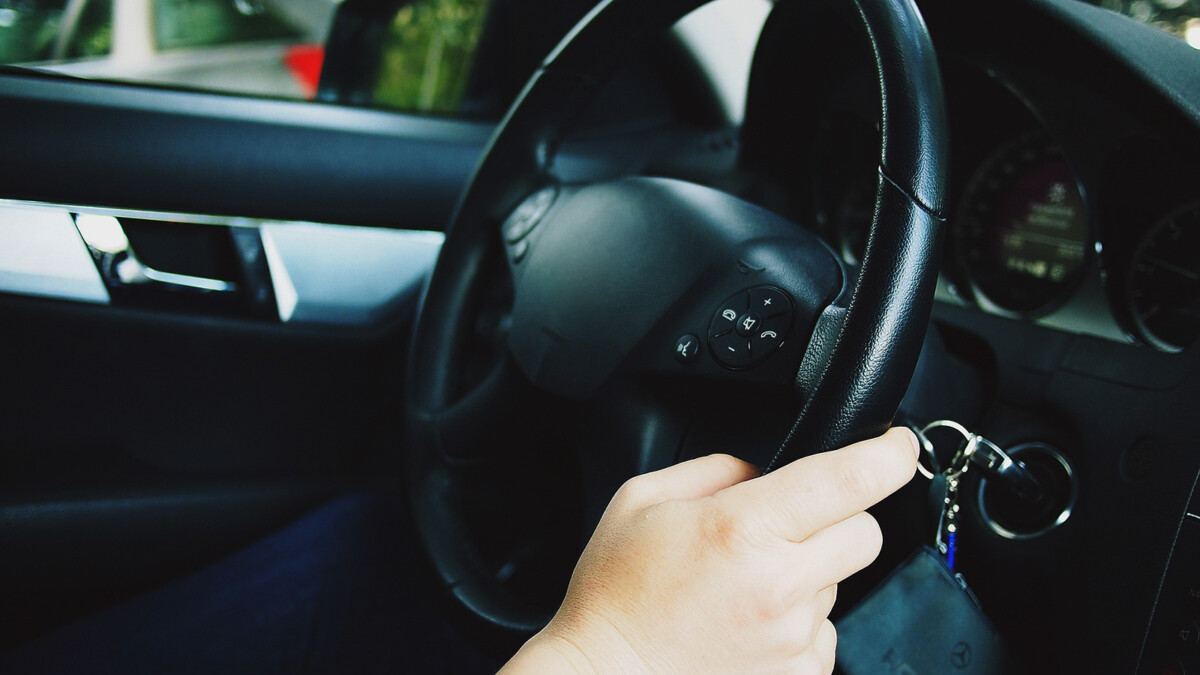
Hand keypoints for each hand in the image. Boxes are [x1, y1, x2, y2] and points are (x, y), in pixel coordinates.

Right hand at [500, 427, 918, 673]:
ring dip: (809, 576)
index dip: (887, 454)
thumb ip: (716, 470)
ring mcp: (793, 639)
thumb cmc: (615, 596)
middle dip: (836, 521)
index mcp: (742, 528)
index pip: (848, 480)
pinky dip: (798, 624)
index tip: (897, 446)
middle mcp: (778, 585)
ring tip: (745, 589)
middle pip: (864, 533)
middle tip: (784, 531)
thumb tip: (763, 470)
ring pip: (841, 583)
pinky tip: (749, 626)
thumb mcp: (642, 500)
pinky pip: (825, 634)